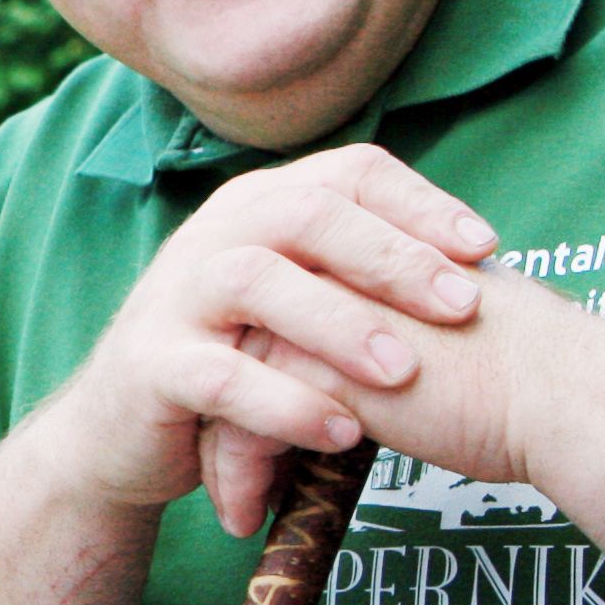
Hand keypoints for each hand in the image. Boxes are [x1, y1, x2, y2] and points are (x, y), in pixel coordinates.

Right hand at [42, 144, 500, 538]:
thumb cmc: (236, 361)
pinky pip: (219, 375)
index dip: (420, 204)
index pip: (347, 173)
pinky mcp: (149, 365)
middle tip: (464, 307)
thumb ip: (355, 273)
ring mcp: (174, 298)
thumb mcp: (296, 302)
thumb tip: (474, 263)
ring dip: (338, 324)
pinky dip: (285, 404)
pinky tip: (342, 431)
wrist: (119, 429)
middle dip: (392, 258)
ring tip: (402, 373)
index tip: (485, 248)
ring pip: (255, 281)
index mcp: (257, 209)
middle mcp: (212, 237)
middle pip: (305, 214)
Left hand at [219, 260, 603, 524]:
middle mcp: (331, 275)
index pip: (276, 316)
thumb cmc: (537, 380)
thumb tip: (385, 379)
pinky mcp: (314, 369)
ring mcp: (317, 317)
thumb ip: (403, 342)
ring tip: (236, 507)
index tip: (258, 434)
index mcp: (364, 263)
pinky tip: (247, 518)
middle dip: (228, 417)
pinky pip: (243, 426)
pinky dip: (239, 478)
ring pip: (229, 385)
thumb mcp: (452, 344)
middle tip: (229, 476)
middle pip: (239, 346)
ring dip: (224, 455)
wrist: (572, 395)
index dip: (258, 378)